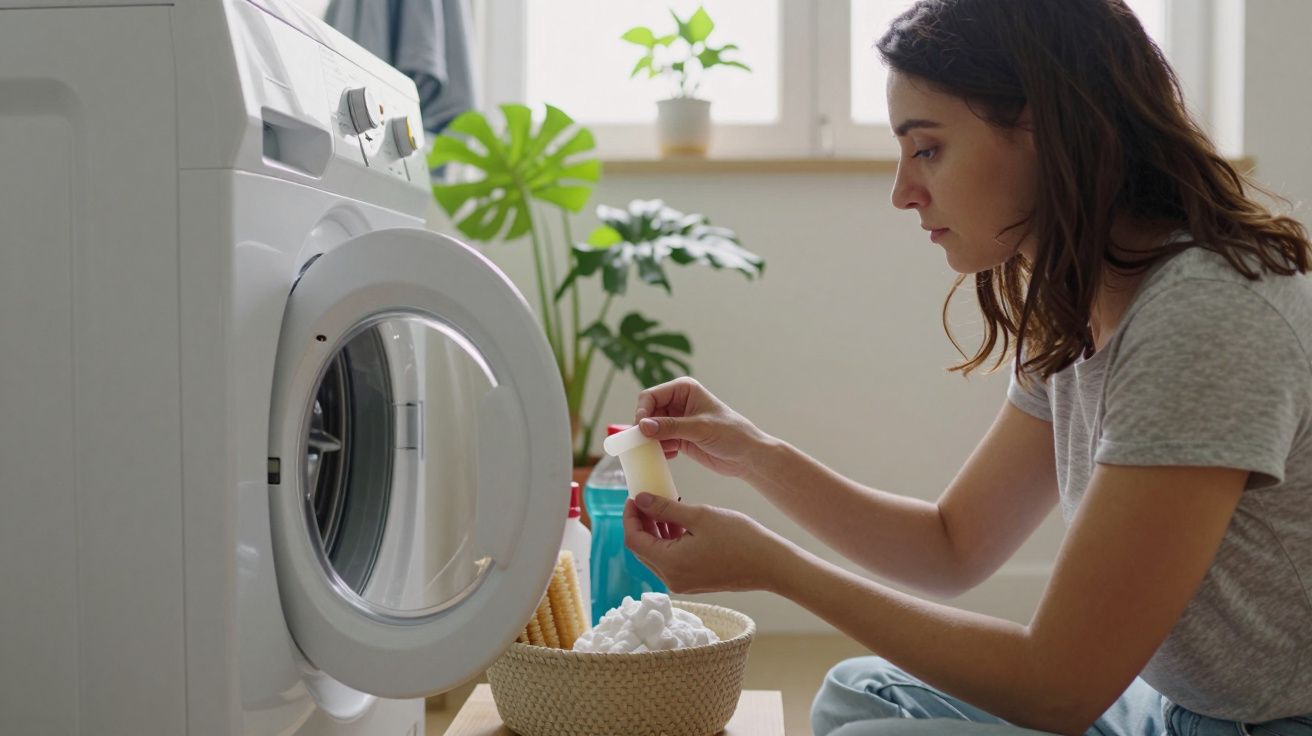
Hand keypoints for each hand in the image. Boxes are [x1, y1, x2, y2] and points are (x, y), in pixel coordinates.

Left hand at [623, 492, 791, 593]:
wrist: (770, 564)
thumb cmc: (739, 538)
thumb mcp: (699, 516)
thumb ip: (665, 509)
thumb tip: (640, 500)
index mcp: (670, 564)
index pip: (634, 540)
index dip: (630, 517)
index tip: (634, 496)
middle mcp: (672, 579)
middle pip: (642, 549)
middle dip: (642, 523)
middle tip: (647, 499)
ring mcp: (683, 583)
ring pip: (657, 554)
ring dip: (656, 531)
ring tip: (665, 506)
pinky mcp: (694, 581)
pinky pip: (671, 560)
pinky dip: (670, 542)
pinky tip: (679, 523)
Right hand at [634, 377, 770, 478]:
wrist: (747, 455)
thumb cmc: (731, 434)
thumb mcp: (699, 428)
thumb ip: (670, 427)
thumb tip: (643, 426)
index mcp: (684, 390)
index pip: (651, 396)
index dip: (642, 411)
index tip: (640, 430)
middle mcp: (678, 402)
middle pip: (648, 412)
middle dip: (645, 428)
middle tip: (644, 444)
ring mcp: (677, 421)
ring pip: (651, 429)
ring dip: (651, 441)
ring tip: (661, 451)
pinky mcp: (679, 438)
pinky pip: (659, 442)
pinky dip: (660, 449)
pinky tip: (671, 455)